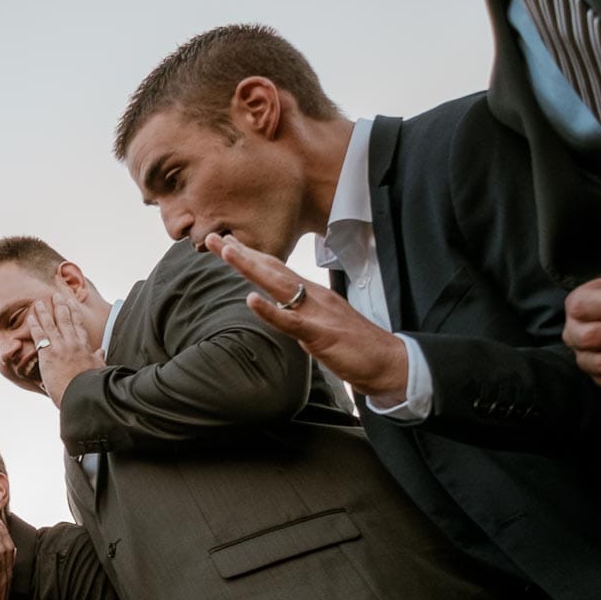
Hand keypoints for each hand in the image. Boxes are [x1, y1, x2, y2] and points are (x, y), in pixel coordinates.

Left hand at [26, 295, 104, 405]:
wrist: (82, 396)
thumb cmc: (89, 386)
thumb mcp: (98, 370)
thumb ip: (98, 358)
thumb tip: (102, 351)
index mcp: (85, 348)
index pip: (78, 325)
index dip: (74, 312)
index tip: (71, 302)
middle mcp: (73, 344)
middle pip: (66, 320)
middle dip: (60, 306)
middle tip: (56, 295)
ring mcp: (61, 348)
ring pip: (51, 324)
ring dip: (45, 312)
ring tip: (40, 302)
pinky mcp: (49, 354)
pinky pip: (40, 336)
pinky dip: (35, 325)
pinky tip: (31, 316)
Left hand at [218, 239, 409, 402]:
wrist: (388, 362)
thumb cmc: (355, 345)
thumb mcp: (321, 324)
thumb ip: (300, 313)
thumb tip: (279, 310)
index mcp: (312, 294)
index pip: (276, 269)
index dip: (250, 256)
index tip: (226, 243)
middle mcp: (313, 296)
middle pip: (272, 269)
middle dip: (241, 254)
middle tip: (212, 238)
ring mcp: (317, 313)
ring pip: (278, 285)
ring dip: (251, 268)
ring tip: (227, 252)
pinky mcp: (320, 334)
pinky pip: (291, 321)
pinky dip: (270, 311)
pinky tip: (250, 300)